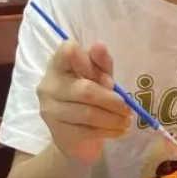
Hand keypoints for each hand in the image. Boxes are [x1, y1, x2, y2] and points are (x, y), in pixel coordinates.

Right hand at [38, 40, 131, 164]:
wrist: (75, 131)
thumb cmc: (89, 94)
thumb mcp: (99, 74)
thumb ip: (101, 61)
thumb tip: (99, 45)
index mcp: (58, 64)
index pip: (68, 50)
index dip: (90, 62)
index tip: (107, 78)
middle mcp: (49, 85)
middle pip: (85, 90)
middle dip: (112, 100)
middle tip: (127, 108)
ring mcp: (50, 111)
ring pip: (88, 113)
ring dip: (113, 118)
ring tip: (126, 120)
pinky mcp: (58, 132)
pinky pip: (87, 131)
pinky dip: (109, 131)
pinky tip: (119, 130)